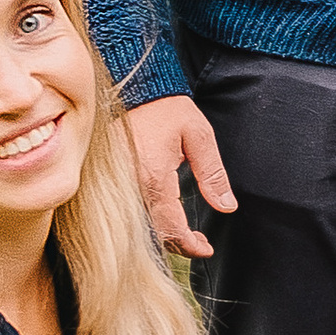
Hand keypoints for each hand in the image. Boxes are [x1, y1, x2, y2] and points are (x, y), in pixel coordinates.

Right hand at [125, 92, 235, 264]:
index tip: (206, 248)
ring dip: (162, 234)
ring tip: (185, 232)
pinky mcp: (109, 180)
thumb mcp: (198, 135)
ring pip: (139, 225)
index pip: (172, 228)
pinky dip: (145, 221)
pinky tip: (161, 216)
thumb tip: (226, 206)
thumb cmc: (164, 107)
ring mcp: (117, 185)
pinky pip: (127, 211)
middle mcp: (131, 186)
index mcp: (154, 177)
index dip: (190, 245)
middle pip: (153, 233)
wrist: (130, 86)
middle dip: (178, 244)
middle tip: (199, 242)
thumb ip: (213, 173)